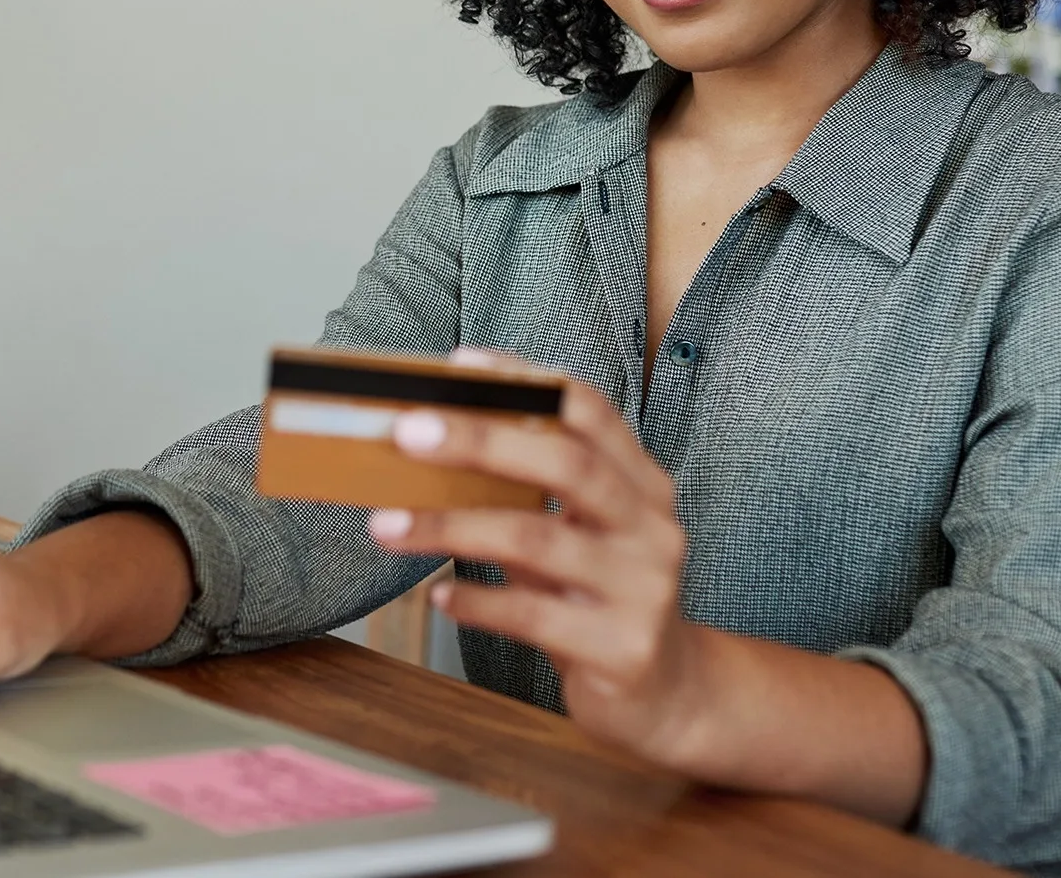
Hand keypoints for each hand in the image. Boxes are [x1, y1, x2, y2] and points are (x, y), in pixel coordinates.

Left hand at [368, 348, 704, 769]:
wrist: (674, 696)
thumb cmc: (607, 600)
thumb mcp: (586, 536)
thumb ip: (535, 494)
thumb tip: (435, 449)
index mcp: (643, 486)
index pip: (590, 412)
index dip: (528, 381)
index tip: (460, 365)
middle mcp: (651, 529)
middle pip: (568, 464)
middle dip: (482, 441)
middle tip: (408, 432)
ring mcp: (643, 590)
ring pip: (537, 540)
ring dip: (452, 527)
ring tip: (387, 525)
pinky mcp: (620, 649)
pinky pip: (533, 616)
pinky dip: (477, 601)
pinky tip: (439, 596)